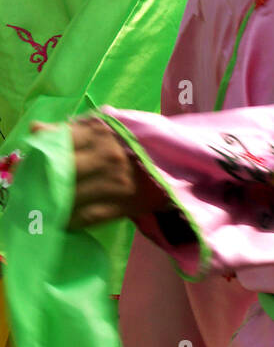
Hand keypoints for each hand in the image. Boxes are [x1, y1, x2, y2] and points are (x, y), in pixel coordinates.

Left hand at [32, 116, 170, 229]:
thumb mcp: (107, 126)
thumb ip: (71, 128)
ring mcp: (115, 182)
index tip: (23, 171)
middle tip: (27, 194)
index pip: (55, 147)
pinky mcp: (123, 204)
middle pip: (59, 175)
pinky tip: (62, 221)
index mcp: (98, 132)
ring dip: (51, 207)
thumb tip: (35, 131)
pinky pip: (87, 216)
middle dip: (38, 187)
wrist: (179, 163)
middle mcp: (105, 155)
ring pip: (69, 199)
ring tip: (40, 210)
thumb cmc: (138, 143)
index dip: (35, 161)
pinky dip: (70, 220)